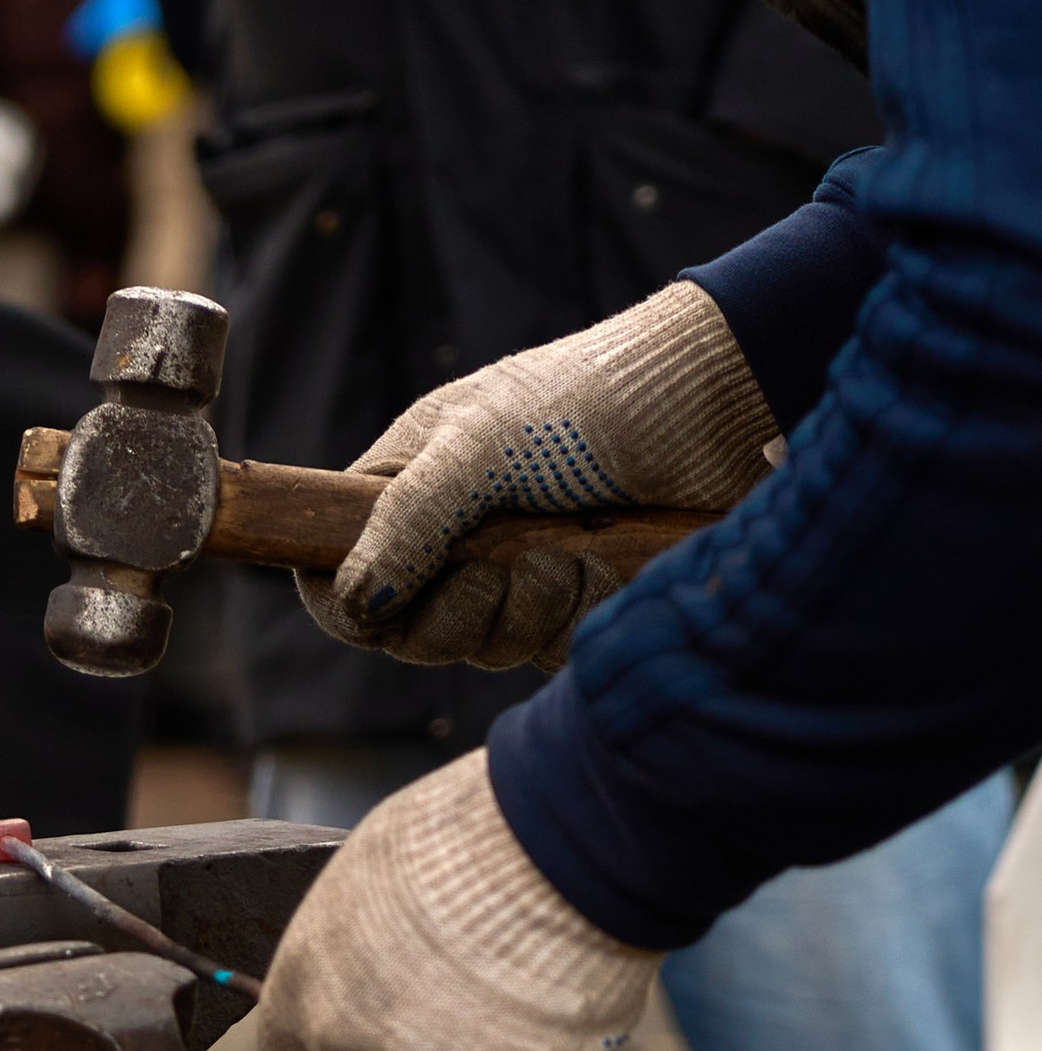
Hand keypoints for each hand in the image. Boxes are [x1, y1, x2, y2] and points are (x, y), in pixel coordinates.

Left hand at [256, 752, 658, 1050]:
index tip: (372, 1014)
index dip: (334, 1036)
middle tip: (462, 993)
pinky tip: (556, 1009)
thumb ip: (346, 953)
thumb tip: (353, 972)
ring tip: (517, 985)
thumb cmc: (465, 840)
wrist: (558, 851)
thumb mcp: (367, 880)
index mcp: (306, 995)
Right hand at [300, 282, 777, 669]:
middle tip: (509, 559)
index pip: (337, 571)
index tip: (381, 609)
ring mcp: (518, 573)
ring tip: (577, 543)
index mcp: (409, 486)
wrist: (713, 405)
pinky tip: (612, 563)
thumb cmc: (588, 401)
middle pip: (413, 633)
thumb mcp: (480, 444)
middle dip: (466, 608)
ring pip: (489, 647)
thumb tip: (355, 600)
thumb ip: (409, 519)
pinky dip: (585, 614)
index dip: (348, 603)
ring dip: (536, 604)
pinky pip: (554, 649)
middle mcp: (455, 537)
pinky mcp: (579, 599)